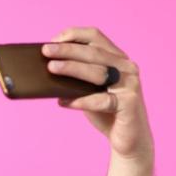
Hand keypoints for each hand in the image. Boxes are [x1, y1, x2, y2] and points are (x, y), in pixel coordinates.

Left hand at [43, 26, 152, 164]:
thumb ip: (77, 79)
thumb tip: (48, 71)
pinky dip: (81, 101)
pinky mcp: (129, 103)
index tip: (53, 40)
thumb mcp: (90, 92)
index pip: (95, 36)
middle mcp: (127, 66)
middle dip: (67, 50)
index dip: (74, 35)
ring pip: (98, 73)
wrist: (130, 140)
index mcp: (118, 58)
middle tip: (46, 51)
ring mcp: (130, 84)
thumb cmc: (107, 114)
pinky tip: (64, 103)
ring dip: (72, 68)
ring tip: (52, 68)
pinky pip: (101, 100)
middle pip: (94, 52)